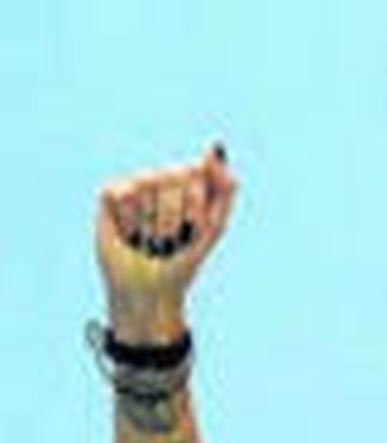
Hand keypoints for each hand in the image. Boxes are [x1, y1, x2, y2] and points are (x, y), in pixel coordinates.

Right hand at [96, 143, 236, 342]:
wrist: (151, 293)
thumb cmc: (182, 262)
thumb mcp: (211, 229)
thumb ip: (221, 190)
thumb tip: (217, 148)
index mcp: (188, 183)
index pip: (196, 172)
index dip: (196, 205)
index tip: (194, 229)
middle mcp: (160, 179)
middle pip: (172, 177)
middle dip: (174, 217)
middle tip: (170, 240)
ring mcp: (134, 185)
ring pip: (146, 184)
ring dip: (151, 223)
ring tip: (150, 240)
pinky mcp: (109, 195)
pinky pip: (122, 193)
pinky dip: (130, 220)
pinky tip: (131, 234)